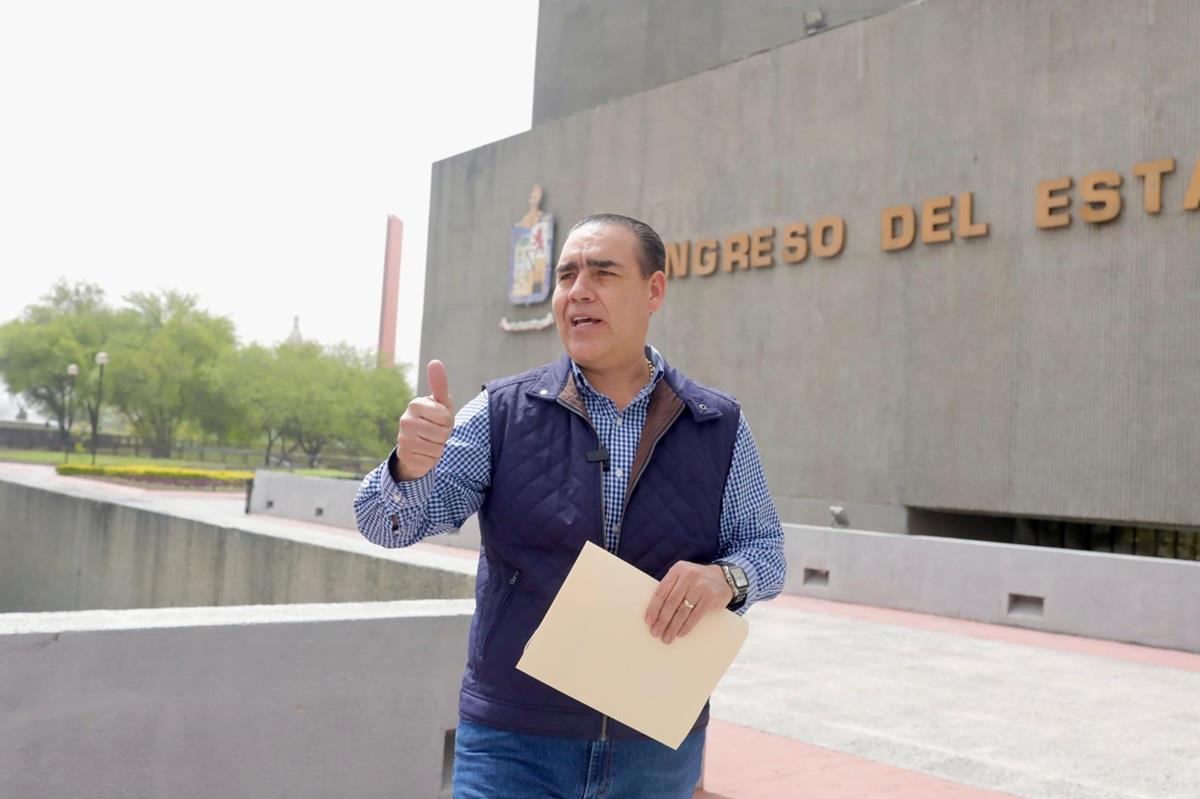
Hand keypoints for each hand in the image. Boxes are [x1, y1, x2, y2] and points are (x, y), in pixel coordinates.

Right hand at [393, 360, 454, 481]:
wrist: (419, 444)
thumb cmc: (435, 419)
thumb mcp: (441, 402)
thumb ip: (439, 384)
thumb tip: (435, 362)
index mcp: (415, 404)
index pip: (445, 417)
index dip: (448, 421)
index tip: (441, 419)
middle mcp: (405, 420)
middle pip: (442, 434)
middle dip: (444, 435)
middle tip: (436, 432)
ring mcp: (402, 439)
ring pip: (436, 448)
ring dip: (438, 448)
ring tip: (430, 442)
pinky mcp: (405, 456)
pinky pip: (430, 461)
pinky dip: (432, 459)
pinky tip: (424, 453)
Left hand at [644, 561, 734, 644]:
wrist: (723, 578)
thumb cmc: (696, 580)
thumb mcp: (682, 576)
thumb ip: (671, 588)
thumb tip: (654, 613)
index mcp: (677, 570)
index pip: (661, 591)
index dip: (653, 608)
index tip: (648, 621)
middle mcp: (688, 575)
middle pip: (671, 602)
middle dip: (662, 620)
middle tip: (655, 632)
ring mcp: (701, 586)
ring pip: (682, 611)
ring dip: (673, 627)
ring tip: (667, 637)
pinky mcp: (711, 597)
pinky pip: (695, 616)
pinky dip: (686, 626)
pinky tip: (680, 633)